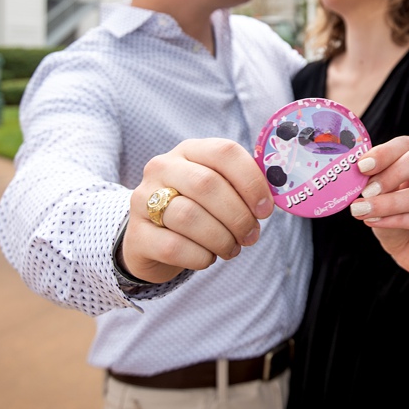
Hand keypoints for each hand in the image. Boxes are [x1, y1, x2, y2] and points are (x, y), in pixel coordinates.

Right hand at [121, 138, 274, 282]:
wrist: (151, 239)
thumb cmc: (197, 210)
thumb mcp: (217, 190)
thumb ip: (241, 187)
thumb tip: (271, 201)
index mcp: (189, 150)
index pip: (225, 152)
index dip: (251, 181)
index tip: (266, 209)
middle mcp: (162, 168)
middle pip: (207, 185)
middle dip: (238, 215)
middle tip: (251, 235)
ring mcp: (143, 199)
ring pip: (189, 216)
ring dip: (221, 238)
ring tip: (231, 248)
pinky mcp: (137, 234)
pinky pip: (174, 247)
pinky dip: (200, 257)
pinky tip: (208, 257)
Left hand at [348, 136, 408, 277]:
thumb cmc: (400, 215)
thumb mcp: (384, 195)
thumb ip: (376, 184)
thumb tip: (358, 177)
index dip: (385, 153)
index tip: (361, 167)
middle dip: (395, 171)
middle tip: (368, 190)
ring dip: (392, 202)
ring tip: (364, 210)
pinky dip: (400, 220)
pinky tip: (378, 222)